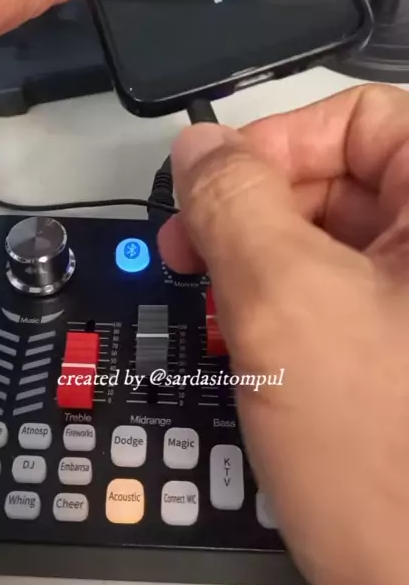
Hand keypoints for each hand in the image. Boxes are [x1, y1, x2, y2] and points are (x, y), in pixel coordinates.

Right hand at [159, 84, 408, 584]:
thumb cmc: (397, 468)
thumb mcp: (286, 303)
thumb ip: (233, 203)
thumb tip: (199, 147)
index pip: (360, 117)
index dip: (274, 144)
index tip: (210, 187)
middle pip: (345, 178)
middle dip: (257, 209)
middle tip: (195, 249)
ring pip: (337, 239)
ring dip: (266, 260)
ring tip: (222, 302)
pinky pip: (346, 292)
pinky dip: (291, 302)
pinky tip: (257, 335)